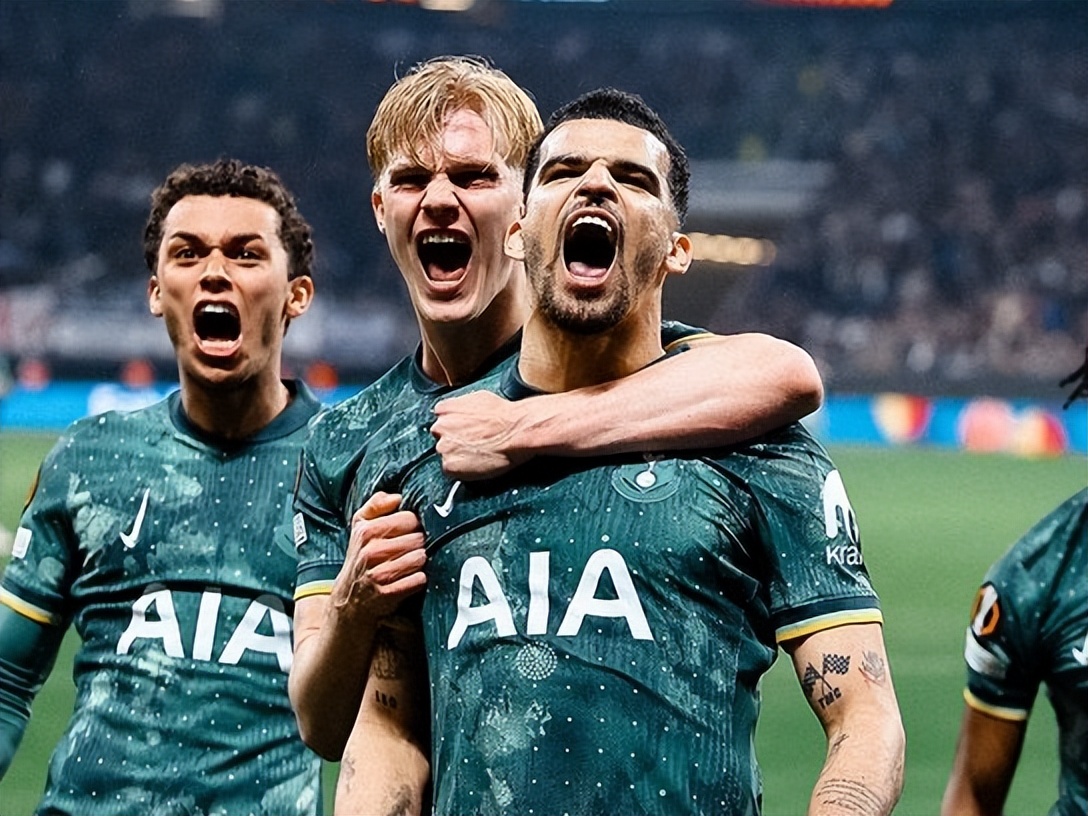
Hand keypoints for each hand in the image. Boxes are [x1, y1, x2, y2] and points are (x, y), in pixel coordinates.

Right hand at [330, 492, 426, 619]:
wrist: (348, 600)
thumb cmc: (362, 557)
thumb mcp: (361, 527)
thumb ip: (376, 505)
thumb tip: (397, 496)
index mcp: (366, 531)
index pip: (409, 518)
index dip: (416, 524)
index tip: (412, 530)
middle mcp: (370, 551)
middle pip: (418, 538)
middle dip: (421, 543)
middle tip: (413, 549)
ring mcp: (378, 574)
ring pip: (420, 558)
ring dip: (421, 561)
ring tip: (412, 563)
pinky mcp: (388, 594)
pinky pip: (419, 579)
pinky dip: (420, 579)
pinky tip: (411, 578)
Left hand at [431, 390, 530, 479]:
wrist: (516, 432)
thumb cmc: (504, 415)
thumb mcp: (478, 398)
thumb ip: (462, 406)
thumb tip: (462, 411)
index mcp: (443, 409)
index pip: (440, 420)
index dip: (454, 427)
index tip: (464, 431)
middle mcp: (439, 427)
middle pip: (441, 438)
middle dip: (455, 441)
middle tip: (473, 444)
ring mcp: (443, 447)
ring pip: (446, 454)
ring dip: (458, 456)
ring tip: (478, 454)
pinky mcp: (450, 465)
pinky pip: (451, 470)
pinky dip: (462, 470)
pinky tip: (477, 463)